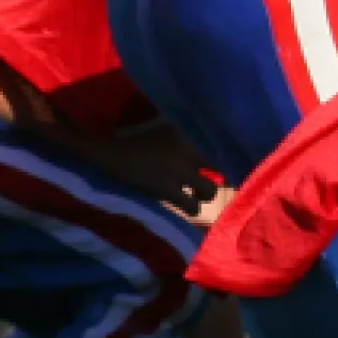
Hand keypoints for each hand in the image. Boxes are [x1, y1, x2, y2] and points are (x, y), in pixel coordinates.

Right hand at [75, 125, 214, 217]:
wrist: (107, 153)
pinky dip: (190, 208)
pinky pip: (192, 206)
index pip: (220, 145)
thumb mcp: (164, 129)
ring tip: (194, 196)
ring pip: (210, 191)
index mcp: (187, 132)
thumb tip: (213, 149)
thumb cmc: (135, 141)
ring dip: (203, 196)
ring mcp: (178, 169)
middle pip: (221, 168)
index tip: (230, 166)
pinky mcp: (166, 188)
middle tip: (211, 184)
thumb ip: (187, 137)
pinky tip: (182, 205)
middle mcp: (187, 148)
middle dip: (219, 178)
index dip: (228, 158)